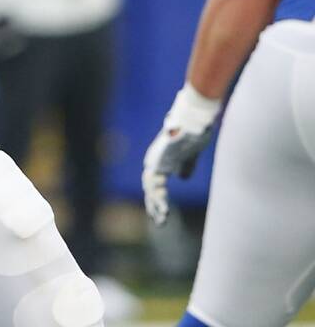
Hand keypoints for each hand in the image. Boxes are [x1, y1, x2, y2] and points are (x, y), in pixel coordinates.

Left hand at [142, 83, 220, 225]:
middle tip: (160, 222)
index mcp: (163, 159)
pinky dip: (158, 197)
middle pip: (150, 186)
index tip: (163, 212)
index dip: (158, 197)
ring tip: (162, 220)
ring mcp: (155, 159)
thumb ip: (186, 165)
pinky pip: (153, 183)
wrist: (195, 122)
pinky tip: (163, 209)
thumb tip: (182, 178)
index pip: (156, 181)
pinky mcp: (158, 161)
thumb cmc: (195, 133)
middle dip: (154, 204)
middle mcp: (156, 159)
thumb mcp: (190, 155)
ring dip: (155, 204)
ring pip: (150, 187)